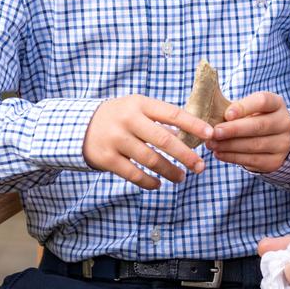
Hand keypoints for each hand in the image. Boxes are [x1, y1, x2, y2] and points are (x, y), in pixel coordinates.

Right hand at [83, 95, 213, 189]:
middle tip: (200, 166)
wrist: (79, 125)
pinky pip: (134, 174)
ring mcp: (117, 139)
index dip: (193, 124)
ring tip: (181, 178)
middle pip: (164, 139)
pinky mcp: (107, 158)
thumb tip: (191, 134)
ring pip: (151, 159)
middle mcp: (129, 120)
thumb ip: (159, 119)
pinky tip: (158, 184)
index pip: (172, 113)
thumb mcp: (137, 108)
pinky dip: (149, 182)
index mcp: (140, 104)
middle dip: (186, 155)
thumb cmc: (119, 116)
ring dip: (169, 171)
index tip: (210, 134)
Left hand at [207, 91, 289, 171]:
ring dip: (230, 145)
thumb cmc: (254, 118)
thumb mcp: (249, 107)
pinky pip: (252, 160)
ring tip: (212, 144)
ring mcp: (283, 144)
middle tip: (215, 132)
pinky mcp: (275, 161)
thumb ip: (234, 107)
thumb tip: (210, 108)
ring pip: (254, 145)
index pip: (263, 101)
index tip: (226, 114)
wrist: (274, 139)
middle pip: (259, 126)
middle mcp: (285, 123)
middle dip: (234, 130)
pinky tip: (219, 153)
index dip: (244, 107)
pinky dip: (233, 157)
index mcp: (277, 103)